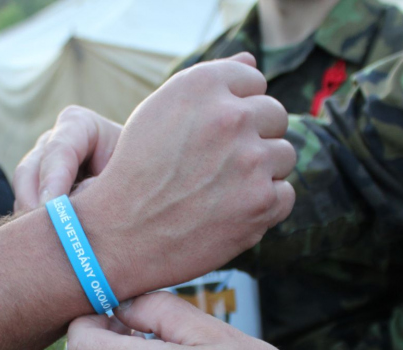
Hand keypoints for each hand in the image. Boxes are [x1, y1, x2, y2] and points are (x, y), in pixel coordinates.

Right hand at [21, 53, 295, 298]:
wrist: (118, 235)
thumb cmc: (137, 171)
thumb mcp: (161, 110)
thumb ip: (211, 83)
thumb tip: (253, 62)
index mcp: (203, 84)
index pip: (254, 81)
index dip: (236, 108)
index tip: (214, 133)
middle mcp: (230, 116)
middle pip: (274, 115)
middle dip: (254, 137)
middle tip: (218, 166)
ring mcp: (250, 160)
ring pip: (283, 155)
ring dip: (261, 172)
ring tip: (222, 190)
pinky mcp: (261, 201)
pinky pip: (284, 195)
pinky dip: (263, 206)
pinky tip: (229, 213)